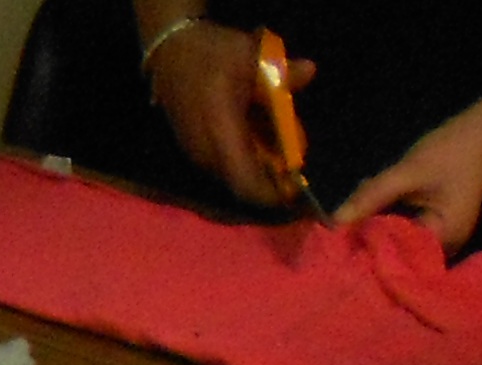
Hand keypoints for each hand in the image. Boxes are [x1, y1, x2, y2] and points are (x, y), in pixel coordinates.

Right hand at [148, 21, 317, 211]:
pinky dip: (246, 159)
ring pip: (234, 176)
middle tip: (294, 160)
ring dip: (259, 168)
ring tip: (279, 146)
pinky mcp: (195, 151)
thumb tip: (310, 72)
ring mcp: (197, 155)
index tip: (296, 186)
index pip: (246, 183)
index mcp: (220, 134)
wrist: (171, 54)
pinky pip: (225, 165)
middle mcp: (206, 153)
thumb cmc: (210, 55)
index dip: (272, 193)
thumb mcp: (250, 56)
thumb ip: (281, 73)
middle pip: (244, 184)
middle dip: (271, 179)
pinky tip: (259, 137)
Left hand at [331, 98, 481, 250]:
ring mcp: (436, 237)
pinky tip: (363, 208)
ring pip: (393, 242)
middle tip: (332, 236)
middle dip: (364, 243)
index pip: (397, 261)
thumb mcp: (408, 172)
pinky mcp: (429, 226)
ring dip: (370, 230)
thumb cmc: (452, 151)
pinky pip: (399, 229)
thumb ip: (372, 197)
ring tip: (342, 223)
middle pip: (394, 256)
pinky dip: (382, 219)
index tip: (335, 250)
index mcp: (443, 241)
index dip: (365, 256)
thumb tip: (334, 222)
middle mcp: (442, 248)